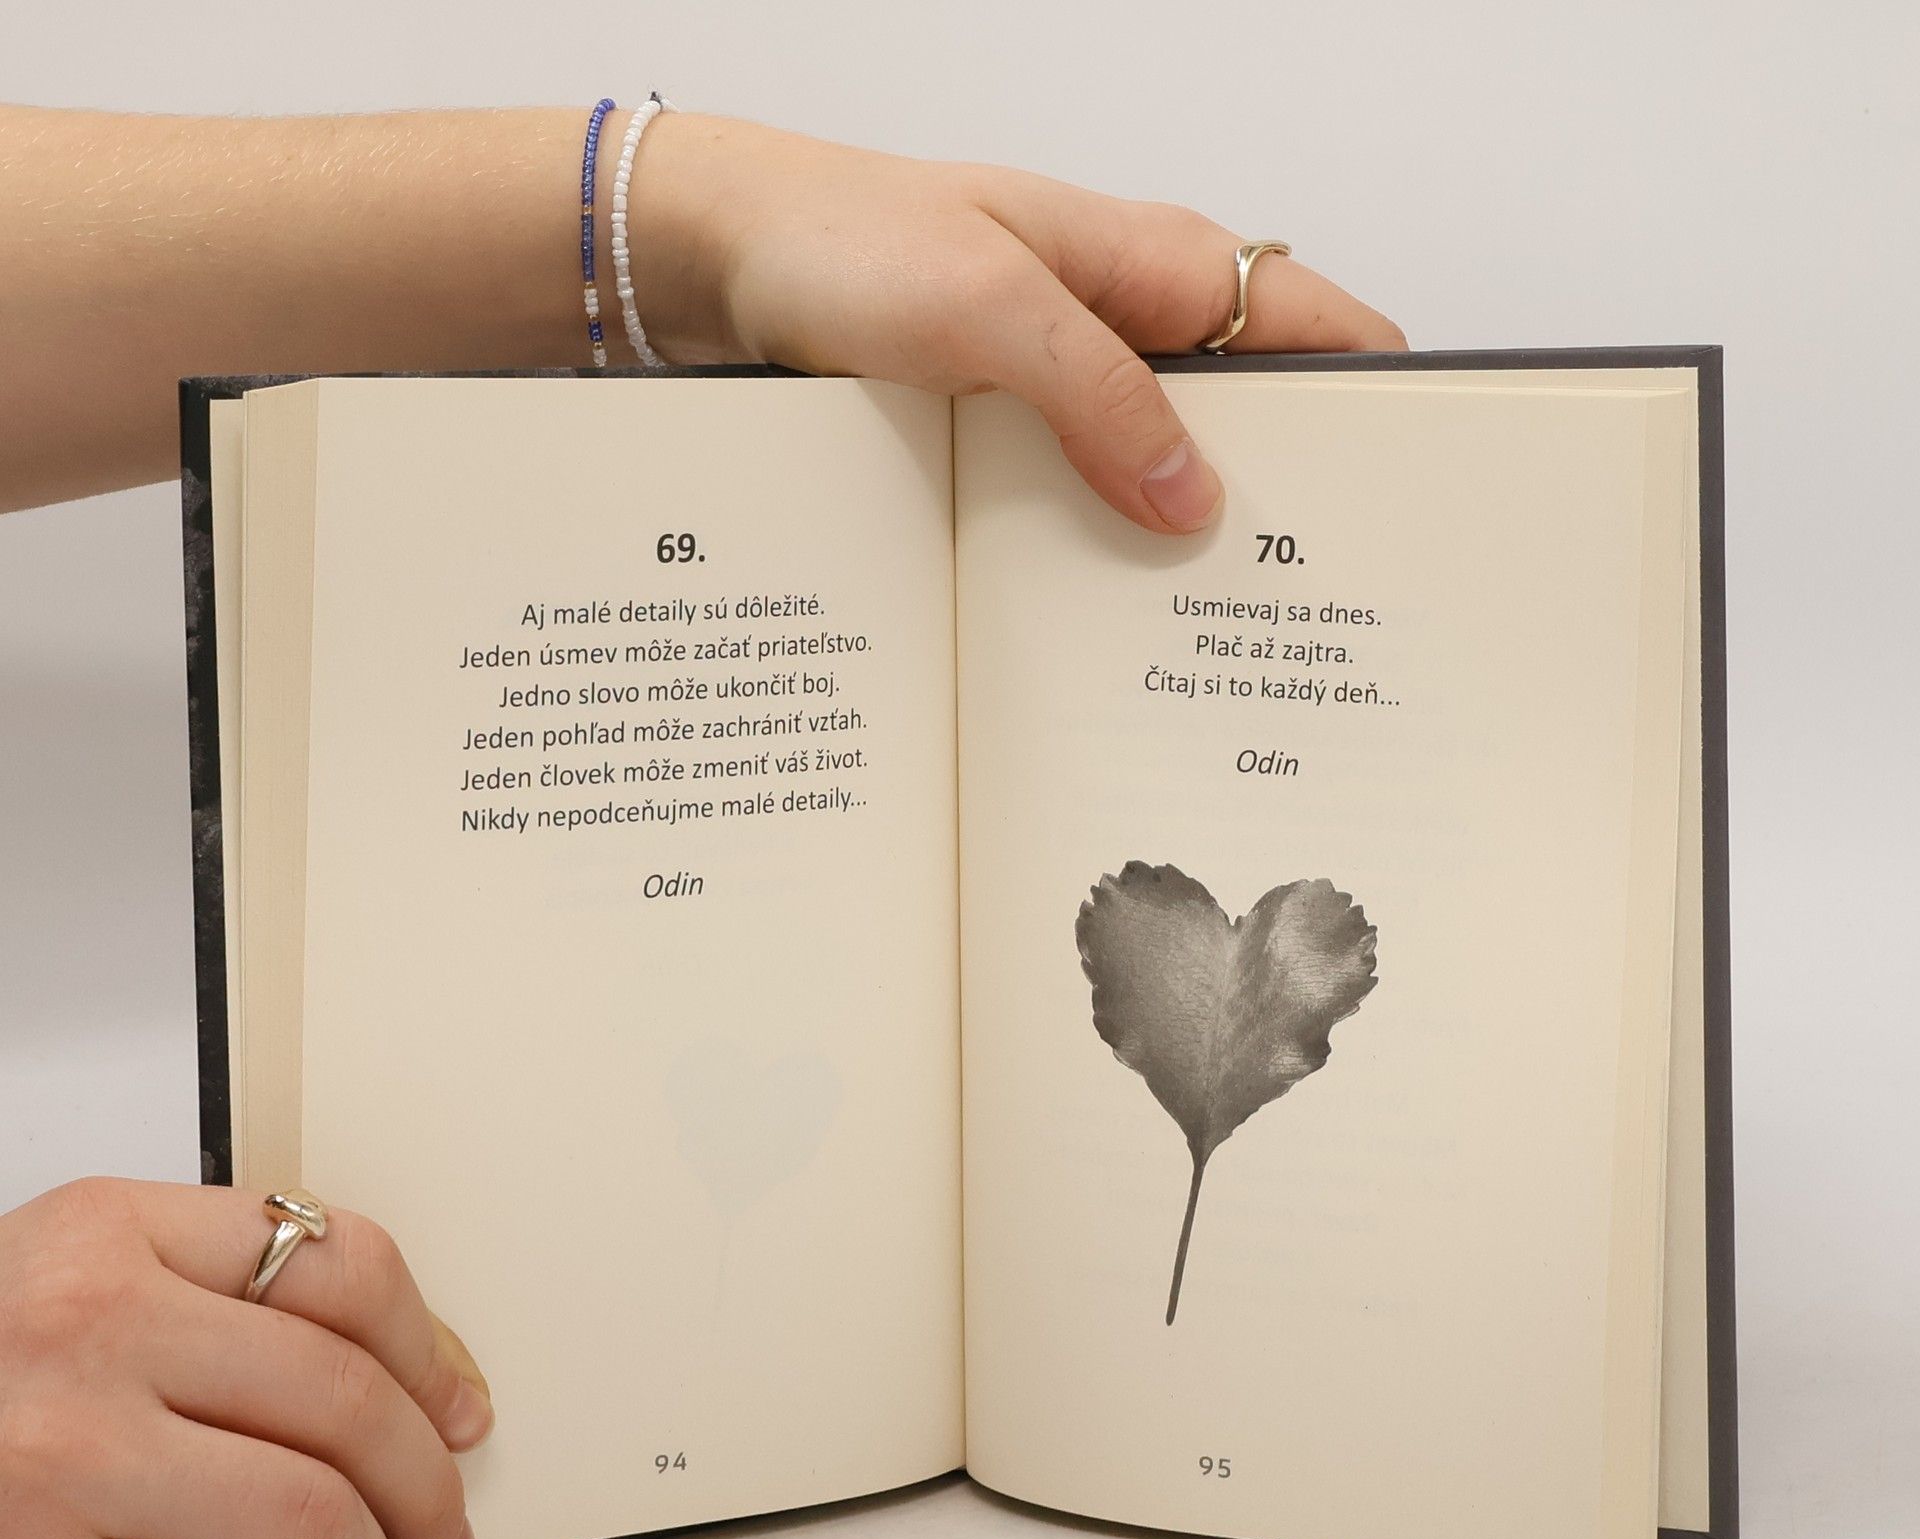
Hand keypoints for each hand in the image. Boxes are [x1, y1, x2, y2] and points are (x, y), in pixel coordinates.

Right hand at [0, 1178, 492, 1538]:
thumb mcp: (74, 1286)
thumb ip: (219, 1301)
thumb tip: (422, 1383)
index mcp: (109, 1231)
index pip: (346, 1264)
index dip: (433, 1352)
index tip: (460, 1410)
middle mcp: (85, 1329)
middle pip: (348, 1402)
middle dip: (429, 1485)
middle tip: (442, 1529)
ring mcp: (53, 1461)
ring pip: (310, 1518)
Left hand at [627, 115, 1406, 533]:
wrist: (718, 255)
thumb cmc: (844, 241)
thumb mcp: (988, 312)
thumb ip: (1102, 396)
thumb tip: (1195, 499)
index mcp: (1156, 262)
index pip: (1317, 328)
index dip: (1371, 409)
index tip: (1387, 504)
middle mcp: (1125, 320)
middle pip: (1249, 419)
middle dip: (1272, 502)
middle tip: (1279, 606)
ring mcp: (1067, 378)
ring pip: (1162, 467)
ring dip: (1171, 535)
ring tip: (1185, 631)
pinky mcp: (1010, 424)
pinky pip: (1082, 488)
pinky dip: (1095, 538)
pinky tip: (1088, 604)